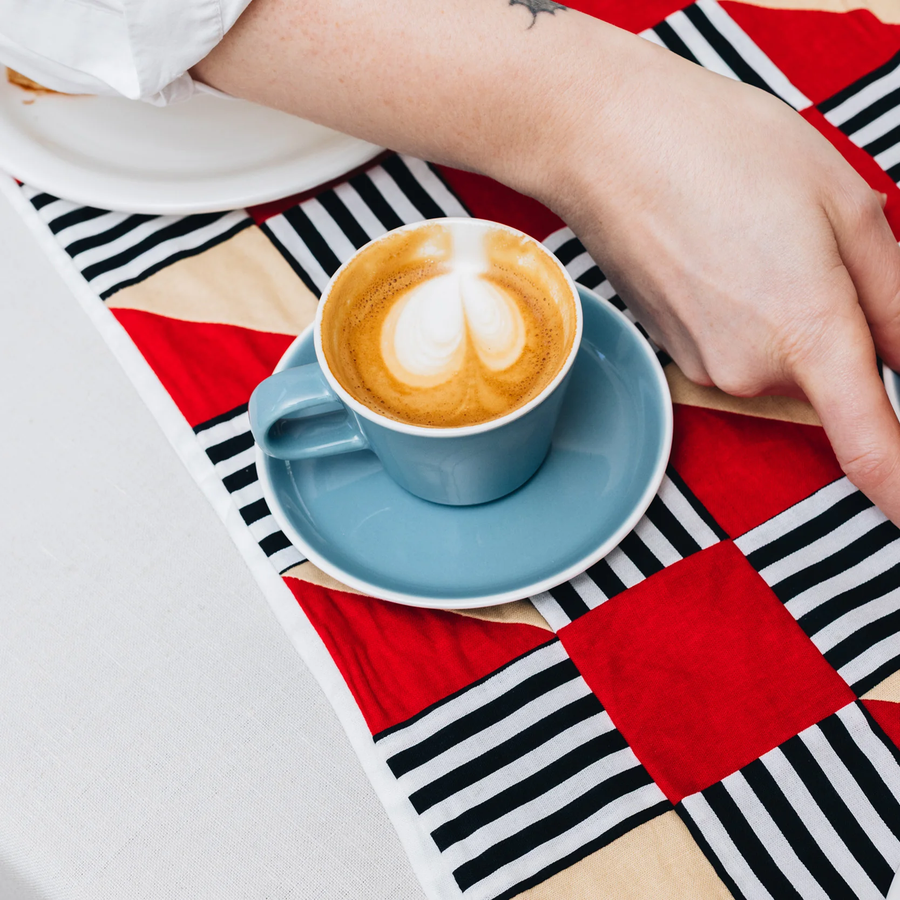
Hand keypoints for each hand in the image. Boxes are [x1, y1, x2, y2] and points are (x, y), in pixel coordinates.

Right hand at [541, 38, 899, 522]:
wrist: (608, 147)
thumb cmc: (723, 154)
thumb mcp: (845, 206)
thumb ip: (895, 296)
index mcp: (809, 332)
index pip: (872, 448)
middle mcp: (751, 371)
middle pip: (834, 378)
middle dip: (849, 330)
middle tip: (824, 248)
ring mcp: (708, 366)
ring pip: (788, 358)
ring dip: (798, 312)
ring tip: (763, 236)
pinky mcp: (681, 351)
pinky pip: (745, 347)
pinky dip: (756, 311)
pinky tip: (732, 250)